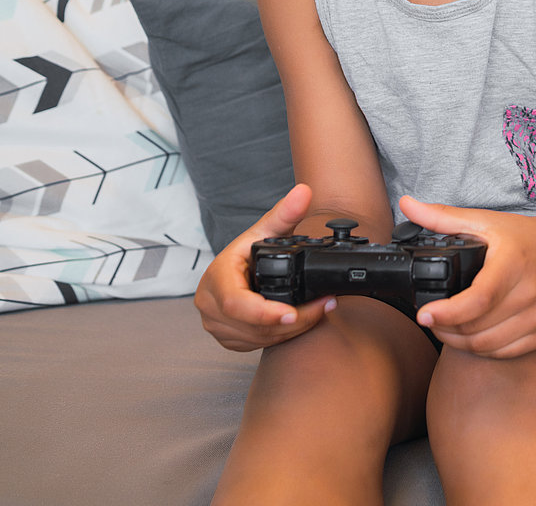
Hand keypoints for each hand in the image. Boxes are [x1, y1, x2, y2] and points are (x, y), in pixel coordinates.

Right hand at [193, 183, 336, 351]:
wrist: (236, 271)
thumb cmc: (248, 253)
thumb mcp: (264, 231)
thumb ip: (285, 213)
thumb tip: (303, 191)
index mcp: (216, 279)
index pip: (236, 304)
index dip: (264, 312)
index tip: (292, 313)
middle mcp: (211, 305)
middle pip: (253, 325)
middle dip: (293, 320)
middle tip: (324, 306)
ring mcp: (217, 325)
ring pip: (258, 338)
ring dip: (292, 329)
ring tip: (320, 311)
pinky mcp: (228, 338)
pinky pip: (256, 344)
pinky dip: (282, 336)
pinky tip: (301, 321)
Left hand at [399, 196, 535, 358]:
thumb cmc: (522, 237)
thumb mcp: (484, 221)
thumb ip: (442, 217)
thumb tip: (407, 204)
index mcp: (514, 263)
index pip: (479, 299)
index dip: (447, 313)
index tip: (423, 313)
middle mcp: (532, 291)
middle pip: (478, 327)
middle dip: (445, 327)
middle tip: (430, 317)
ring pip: (488, 345)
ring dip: (459, 341)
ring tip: (446, 326)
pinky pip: (505, 353)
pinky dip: (483, 349)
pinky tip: (472, 334)